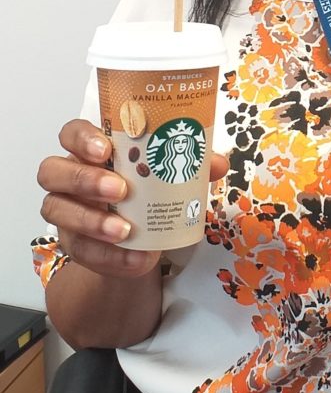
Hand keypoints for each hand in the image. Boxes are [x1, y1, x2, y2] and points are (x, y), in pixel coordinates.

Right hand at [37, 119, 229, 278]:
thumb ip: (191, 165)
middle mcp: (69, 176)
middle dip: (84, 178)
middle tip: (120, 189)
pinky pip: (80, 251)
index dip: (83, 138)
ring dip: (92, 221)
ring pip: (55, 209)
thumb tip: (215, 162)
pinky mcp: (72, 243)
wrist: (140, 240)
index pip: (72, 132)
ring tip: (125, 231)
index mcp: (92, 150)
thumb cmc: (147, 193)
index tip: (106, 148)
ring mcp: (65, 210)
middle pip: (53, 170)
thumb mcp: (170, 176)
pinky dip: (110, 257)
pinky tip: (135, 259)